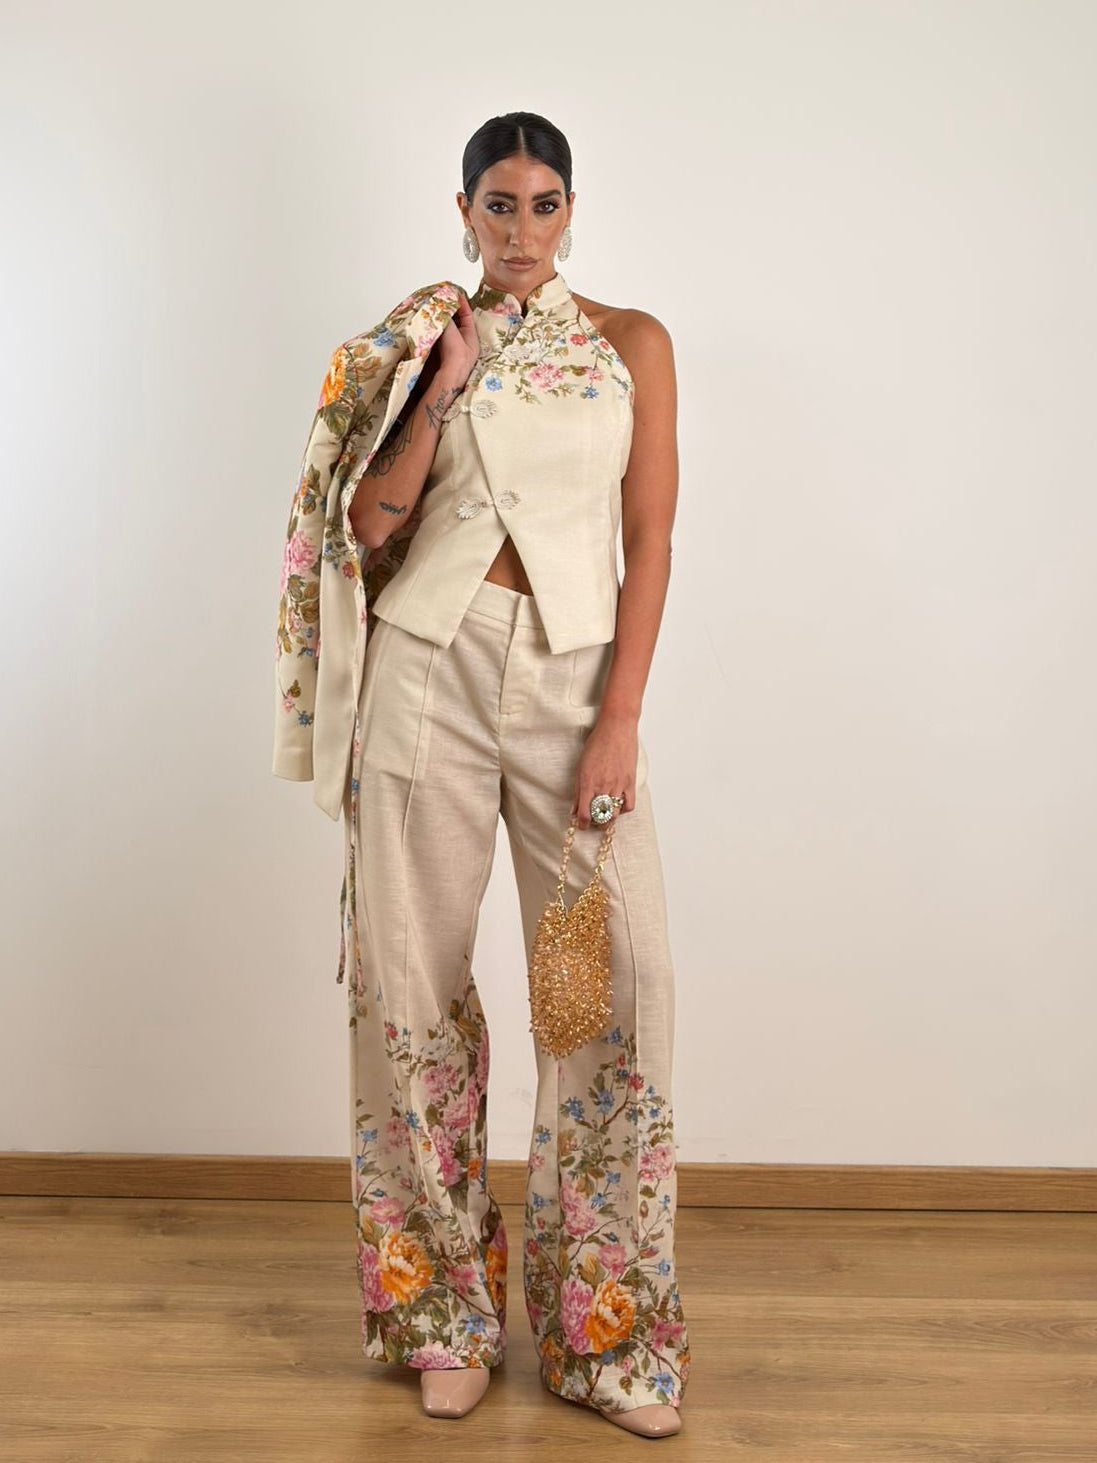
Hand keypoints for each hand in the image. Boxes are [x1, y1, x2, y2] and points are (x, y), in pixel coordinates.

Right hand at [434, 293, 479, 390]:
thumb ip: (447, 322)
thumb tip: (440, 309)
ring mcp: (447, 347)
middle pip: (453, 319)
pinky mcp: (435, 352)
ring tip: (429, 306)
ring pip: (442, 326)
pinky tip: (424, 320)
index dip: (460, 302)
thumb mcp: (455, 338)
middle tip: (436, 298)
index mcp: (471, 338)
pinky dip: (429, 326)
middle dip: (445, 309)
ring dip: (435, 318)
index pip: (467, 314)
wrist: (445, 384)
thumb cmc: (456, 365)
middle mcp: (460, 341)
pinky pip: (432, 334)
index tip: (452, 291)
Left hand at [571, 712, 638, 829]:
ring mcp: (618, 785)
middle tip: (592, 821)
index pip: (584, 814)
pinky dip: (623, 810)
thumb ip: (578, 789)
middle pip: (600, 818)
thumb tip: (574, 809)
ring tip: (604, 817)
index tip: (581, 825)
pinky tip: (618, 805)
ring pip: (615, 815)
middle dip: (595, 824)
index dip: (582, 824)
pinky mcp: (630, 782)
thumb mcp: (581, 766)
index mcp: (588, 782)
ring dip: (608, 820)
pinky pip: (629, 805)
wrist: (616, 728)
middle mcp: (603, 786)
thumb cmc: (597, 743)